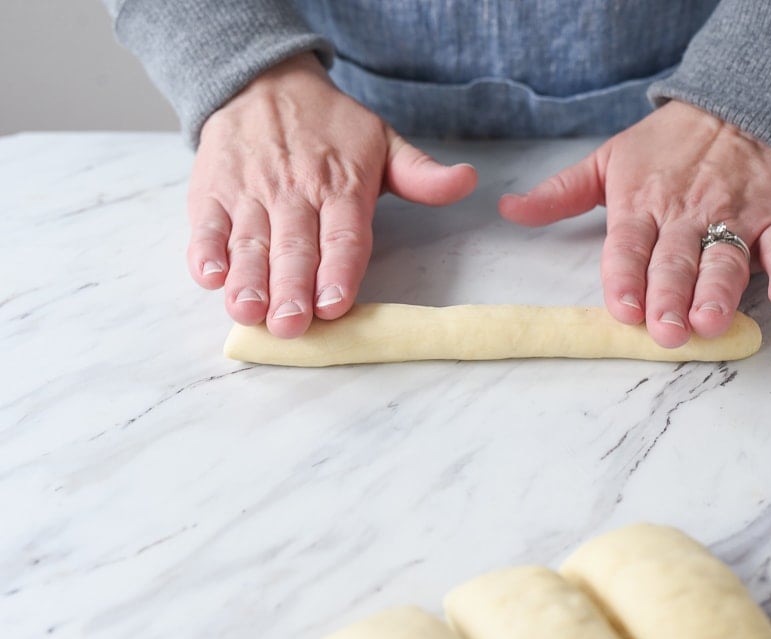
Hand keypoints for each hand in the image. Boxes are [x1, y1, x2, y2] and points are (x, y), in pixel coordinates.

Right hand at [187, 53, 477, 337]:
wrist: (262, 81)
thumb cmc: (330, 126)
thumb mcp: (382, 141)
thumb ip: (421, 173)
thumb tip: (467, 181)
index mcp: (342, 185)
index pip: (343, 235)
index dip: (339, 270)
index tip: (334, 305)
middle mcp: (295, 192)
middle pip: (294, 247)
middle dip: (291, 289)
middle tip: (291, 325)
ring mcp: (250, 193)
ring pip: (249, 243)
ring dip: (248, 279)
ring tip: (248, 311)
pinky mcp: (212, 192)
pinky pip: (206, 225)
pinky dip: (205, 250)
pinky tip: (209, 277)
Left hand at [499, 101, 770, 347]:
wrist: (738, 107)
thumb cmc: (666, 146)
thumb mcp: (607, 161)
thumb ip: (560, 193)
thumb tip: (509, 209)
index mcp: (641, 204)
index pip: (629, 246)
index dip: (625, 278)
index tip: (623, 310)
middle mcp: (686, 214)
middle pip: (675, 260)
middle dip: (668, 297)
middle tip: (664, 332)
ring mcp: (733, 217)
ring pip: (724, 259)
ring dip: (718, 292)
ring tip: (709, 322)